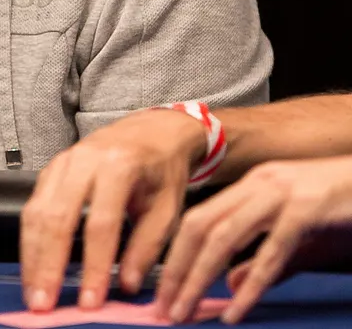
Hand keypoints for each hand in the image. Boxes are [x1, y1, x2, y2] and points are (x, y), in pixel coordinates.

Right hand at [21, 108, 208, 311]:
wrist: (149, 132)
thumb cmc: (161, 173)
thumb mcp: (168, 209)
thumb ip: (147, 246)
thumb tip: (125, 285)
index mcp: (119, 167)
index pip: (100, 224)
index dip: (93, 266)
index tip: (90, 302)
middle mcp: (82, 161)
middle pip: (57, 218)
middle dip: (48, 265)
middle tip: (44, 304)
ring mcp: (60, 163)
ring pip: (35, 213)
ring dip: (31, 257)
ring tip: (32, 292)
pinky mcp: (48, 170)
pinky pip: (31, 207)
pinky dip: (29, 241)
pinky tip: (32, 267)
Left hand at [155, 156, 351, 323]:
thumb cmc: (343, 208)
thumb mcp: (297, 233)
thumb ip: (262, 258)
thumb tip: (229, 285)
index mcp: (250, 186)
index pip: (197, 220)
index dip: (174, 256)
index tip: (162, 292)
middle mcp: (257, 185)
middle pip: (200, 227)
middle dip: (176, 269)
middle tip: (164, 308)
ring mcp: (280, 195)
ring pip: (224, 238)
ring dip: (198, 278)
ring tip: (184, 311)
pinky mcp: (306, 210)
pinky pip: (271, 253)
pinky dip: (250, 285)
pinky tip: (235, 310)